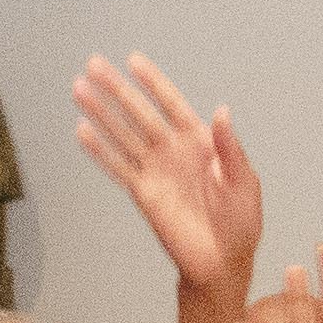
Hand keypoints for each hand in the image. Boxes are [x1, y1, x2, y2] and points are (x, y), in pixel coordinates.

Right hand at [72, 54, 263, 300]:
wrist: (223, 262)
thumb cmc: (240, 222)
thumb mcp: (244, 182)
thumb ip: (230, 148)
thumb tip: (222, 111)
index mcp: (201, 141)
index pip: (172, 103)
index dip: (153, 82)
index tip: (133, 60)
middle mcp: (173, 150)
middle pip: (140, 113)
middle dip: (117, 89)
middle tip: (93, 64)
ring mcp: (156, 170)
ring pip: (123, 135)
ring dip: (101, 113)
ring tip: (78, 89)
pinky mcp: (143, 194)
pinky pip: (118, 167)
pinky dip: (100, 150)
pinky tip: (82, 131)